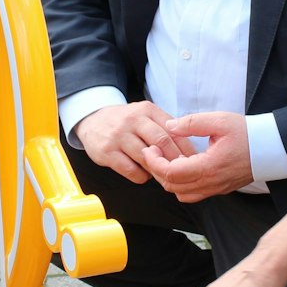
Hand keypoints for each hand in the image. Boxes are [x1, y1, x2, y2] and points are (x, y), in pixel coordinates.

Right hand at [75, 102, 189, 183]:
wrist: (92, 120)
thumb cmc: (126, 122)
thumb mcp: (145, 116)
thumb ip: (165, 128)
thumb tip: (189, 151)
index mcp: (147, 110)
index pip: (173, 130)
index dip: (186, 148)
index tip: (194, 161)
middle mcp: (132, 120)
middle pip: (162, 142)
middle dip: (174, 160)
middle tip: (181, 172)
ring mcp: (118, 136)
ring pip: (147, 158)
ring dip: (158, 170)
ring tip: (161, 174)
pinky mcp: (106, 151)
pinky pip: (131, 170)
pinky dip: (141, 176)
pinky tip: (142, 173)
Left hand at [139, 111, 253, 202]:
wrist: (270, 148)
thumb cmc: (247, 133)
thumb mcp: (219, 121)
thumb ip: (192, 123)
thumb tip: (169, 126)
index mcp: (208, 166)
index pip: (171, 173)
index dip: (155, 162)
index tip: (151, 148)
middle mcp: (210, 183)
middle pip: (172, 186)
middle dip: (157, 170)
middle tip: (153, 152)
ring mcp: (215, 189)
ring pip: (181, 193)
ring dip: (169, 180)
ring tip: (167, 160)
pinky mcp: (219, 189)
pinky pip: (193, 194)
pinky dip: (181, 184)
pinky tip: (183, 167)